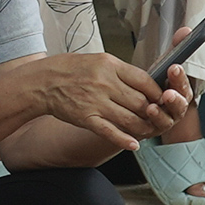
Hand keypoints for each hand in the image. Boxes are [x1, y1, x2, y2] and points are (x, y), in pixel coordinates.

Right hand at [29, 53, 183, 150]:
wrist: (43, 82)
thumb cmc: (71, 69)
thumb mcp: (99, 60)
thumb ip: (121, 72)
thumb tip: (144, 82)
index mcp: (109, 66)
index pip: (144, 80)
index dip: (157, 92)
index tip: (162, 97)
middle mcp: (104, 83)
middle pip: (140, 102)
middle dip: (152, 111)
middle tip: (157, 116)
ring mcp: (95, 102)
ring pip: (129, 119)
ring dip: (142, 127)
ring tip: (147, 129)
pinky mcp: (86, 118)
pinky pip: (109, 132)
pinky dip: (124, 140)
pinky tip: (133, 144)